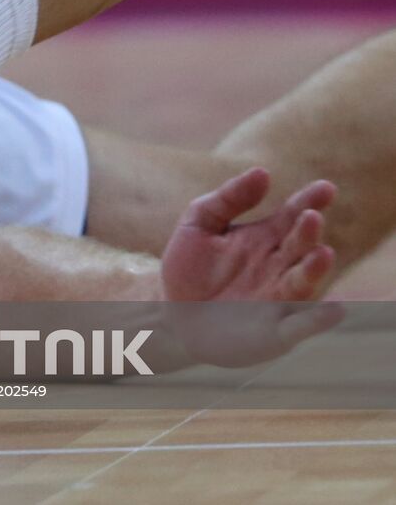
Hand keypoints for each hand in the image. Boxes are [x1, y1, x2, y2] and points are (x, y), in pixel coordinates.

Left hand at [161, 167, 342, 365]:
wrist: (171, 314)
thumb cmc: (189, 267)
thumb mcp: (199, 223)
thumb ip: (228, 198)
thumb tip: (262, 172)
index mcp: (265, 238)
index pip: (291, 215)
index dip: (309, 200)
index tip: (325, 188)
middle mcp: (278, 267)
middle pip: (299, 245)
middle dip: (307, 232)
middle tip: (310, 217)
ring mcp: (278, 299)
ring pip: (302, 282)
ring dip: (314, 269)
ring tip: (322, 253)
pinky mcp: (274, 332)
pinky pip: (299, 326)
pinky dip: (317, 320)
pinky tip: (334, 310)